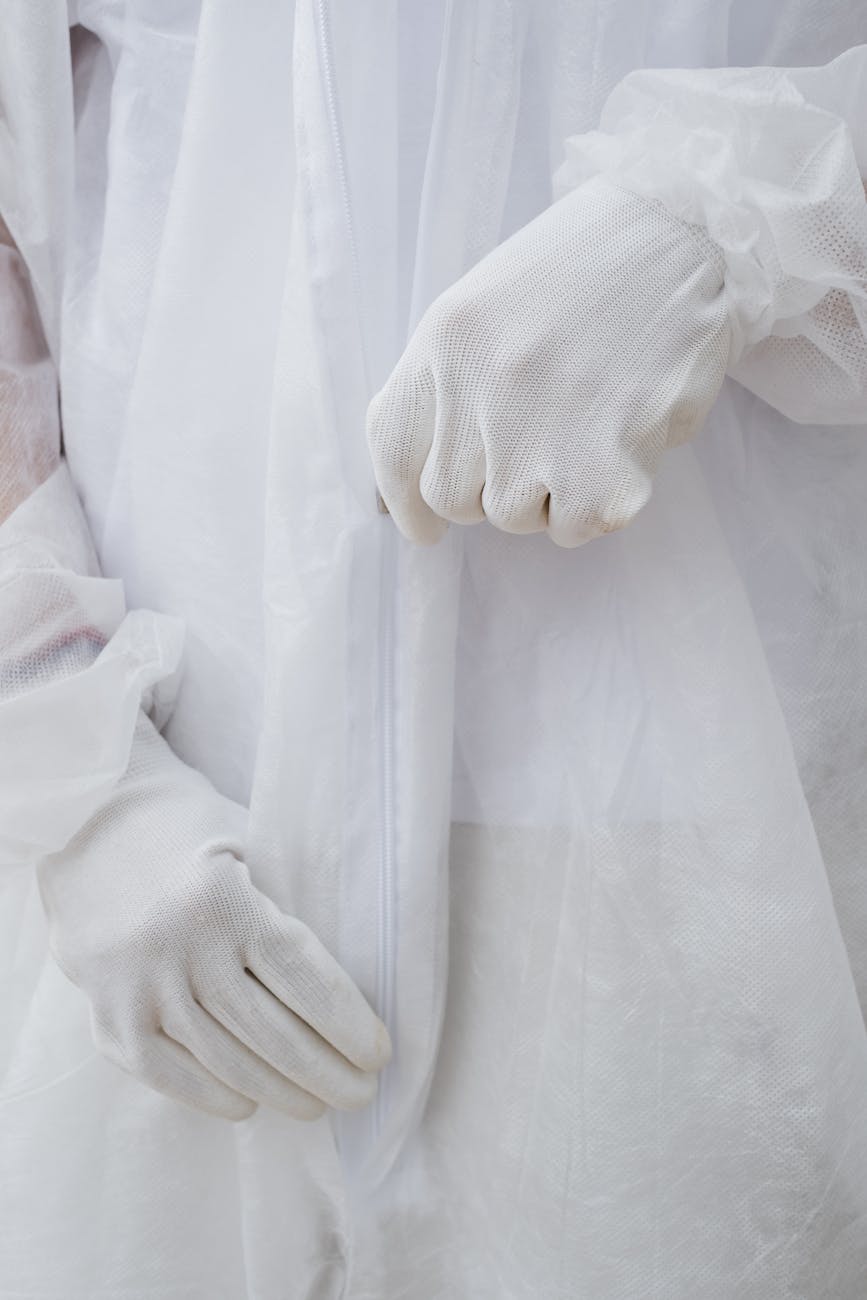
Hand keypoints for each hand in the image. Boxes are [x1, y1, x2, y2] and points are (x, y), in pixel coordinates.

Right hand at [38, 715, 390, 1120]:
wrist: (85, 817)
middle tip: (361, 1092)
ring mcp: (139, 988)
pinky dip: (211, 1094)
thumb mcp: (247, 841)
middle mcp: (180, 948)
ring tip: (316, 1104)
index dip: (348, 1025)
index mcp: (224, 899)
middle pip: (271, 1033)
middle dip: (326, 1072)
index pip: (304, 980)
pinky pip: (166, 1073)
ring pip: (225, 1062)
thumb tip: (337, 986)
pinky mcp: (107, 1013)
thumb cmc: (187, 825)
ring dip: (279, 1092)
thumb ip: (281, 905)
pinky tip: (247, 1102)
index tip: (379, 1053)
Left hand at [367, 176, 730, 546]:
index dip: (405, 503)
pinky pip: (576, 528)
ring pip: (514, 518)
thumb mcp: (487, 309)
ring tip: (588, 431)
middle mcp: (481, 385)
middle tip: (539, 448)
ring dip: (550, 494)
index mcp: (446, 340)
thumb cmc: (587, 277)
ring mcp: (538, 428)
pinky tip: (622, 446)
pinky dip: (599, 505)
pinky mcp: (602, 465)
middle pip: (453, 498)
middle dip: (491, 489)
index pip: (395, 450)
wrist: (687, 240)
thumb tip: (404, 494)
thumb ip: (444, 387)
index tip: (425, 529)